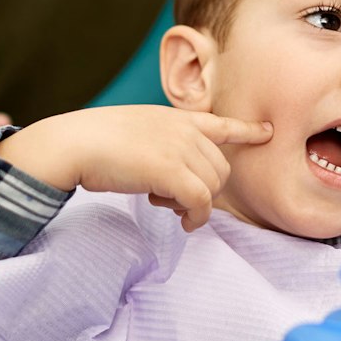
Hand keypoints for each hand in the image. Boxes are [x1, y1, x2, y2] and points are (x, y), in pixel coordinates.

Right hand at [0, 105, 272, 231]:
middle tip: (172, 199)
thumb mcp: (135, 132)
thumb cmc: (94, 142)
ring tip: (165, 204)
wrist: (74, 143)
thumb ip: (159, 144)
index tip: (266, 132)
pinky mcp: (171, 170)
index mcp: (174, 117)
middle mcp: (182, 129)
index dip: (245, 130)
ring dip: (196, 204)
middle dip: (204, 189)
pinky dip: (196, 218)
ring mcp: (178, 147)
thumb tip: (170, 177)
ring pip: (213, 187)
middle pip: (220, 168)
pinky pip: (202, 202)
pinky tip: (183, 222)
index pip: (219, 122)